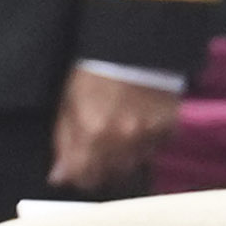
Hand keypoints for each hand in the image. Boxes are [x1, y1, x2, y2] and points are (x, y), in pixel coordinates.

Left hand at [50, 68, 180, 193]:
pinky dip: (142, 148)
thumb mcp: (68, 102)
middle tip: (93, 156)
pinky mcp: (167, 132)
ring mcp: (146, 138)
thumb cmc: (94, 71)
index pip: (83, 178)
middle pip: (108, 178)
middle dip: (97, 172)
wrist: (136, 46)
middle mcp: (121, 141)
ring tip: (115, 141)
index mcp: (92, 132)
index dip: (76, 176)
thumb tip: (59, 177)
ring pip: (131, 169)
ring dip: (120, 161)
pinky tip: (136, 131)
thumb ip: (63, 141)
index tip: (74, 170)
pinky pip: (152, 153)